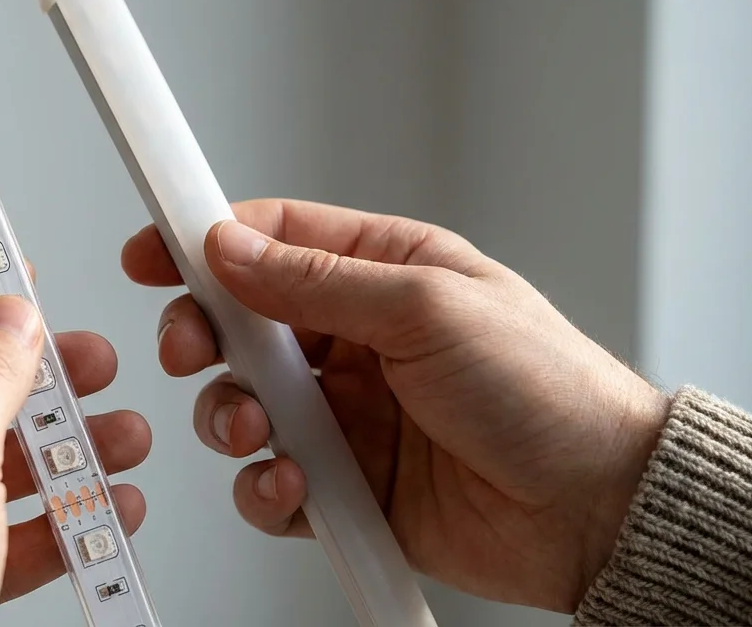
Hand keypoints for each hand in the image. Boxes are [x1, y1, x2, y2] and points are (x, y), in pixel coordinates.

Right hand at [122, 199, 668, 612]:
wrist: (598, 510)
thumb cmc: (549, 391)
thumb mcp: (429, 307)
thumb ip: (318, 280)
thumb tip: (232, 246)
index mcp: (384, 273)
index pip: (273, 240)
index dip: (206, 241)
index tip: (153, 249)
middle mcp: (356, 340)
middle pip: (241, 324)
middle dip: (204, 336)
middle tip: (194, 348)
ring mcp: (348, 415)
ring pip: (243, 404)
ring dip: (232, 416)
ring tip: (260, 428)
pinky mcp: (347, 485)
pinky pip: (271, 482)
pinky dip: (265, 487)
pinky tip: (293, 485)